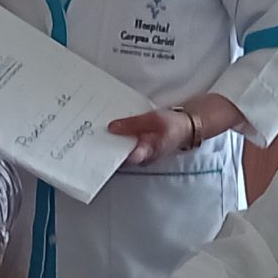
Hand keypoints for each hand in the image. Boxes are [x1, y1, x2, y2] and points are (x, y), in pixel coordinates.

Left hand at [108, 92, 245, 165]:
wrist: (187, 127)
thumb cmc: (173, 124)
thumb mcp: (152, 119)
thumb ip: (132, 124)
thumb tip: (111, 127)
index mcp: (146, 153)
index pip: (123, 158)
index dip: (109, 153)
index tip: (96, 146)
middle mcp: (141, 158)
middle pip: (118, 155)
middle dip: (106, 146)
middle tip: (90, 136)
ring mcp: (140, 155)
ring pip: (121, 151)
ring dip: (110, 142)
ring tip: (95, 132)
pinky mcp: (139, 149)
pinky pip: (125, 145)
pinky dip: (118, 138)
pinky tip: (109, 130)